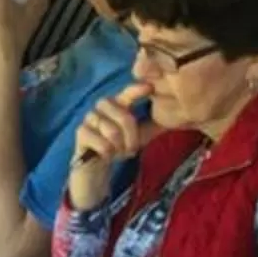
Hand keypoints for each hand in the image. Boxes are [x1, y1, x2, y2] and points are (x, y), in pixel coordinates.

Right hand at [66, 90, 150, 212]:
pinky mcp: (80, 133)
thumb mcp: (140, 136)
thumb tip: (177, 118)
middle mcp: (102, 107)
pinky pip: (102, 143)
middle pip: (124, 115)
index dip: (136, 90)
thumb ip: (154, 125)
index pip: (127, 93)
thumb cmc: (118, 147)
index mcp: (117, 104)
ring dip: (120, 147)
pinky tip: (105, 155)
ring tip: (117, 153)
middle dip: (132, 136)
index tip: (149, 88)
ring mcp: (89, 118)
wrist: (95, 168)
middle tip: (131, 149)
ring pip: (112, 131)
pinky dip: (108, 153)